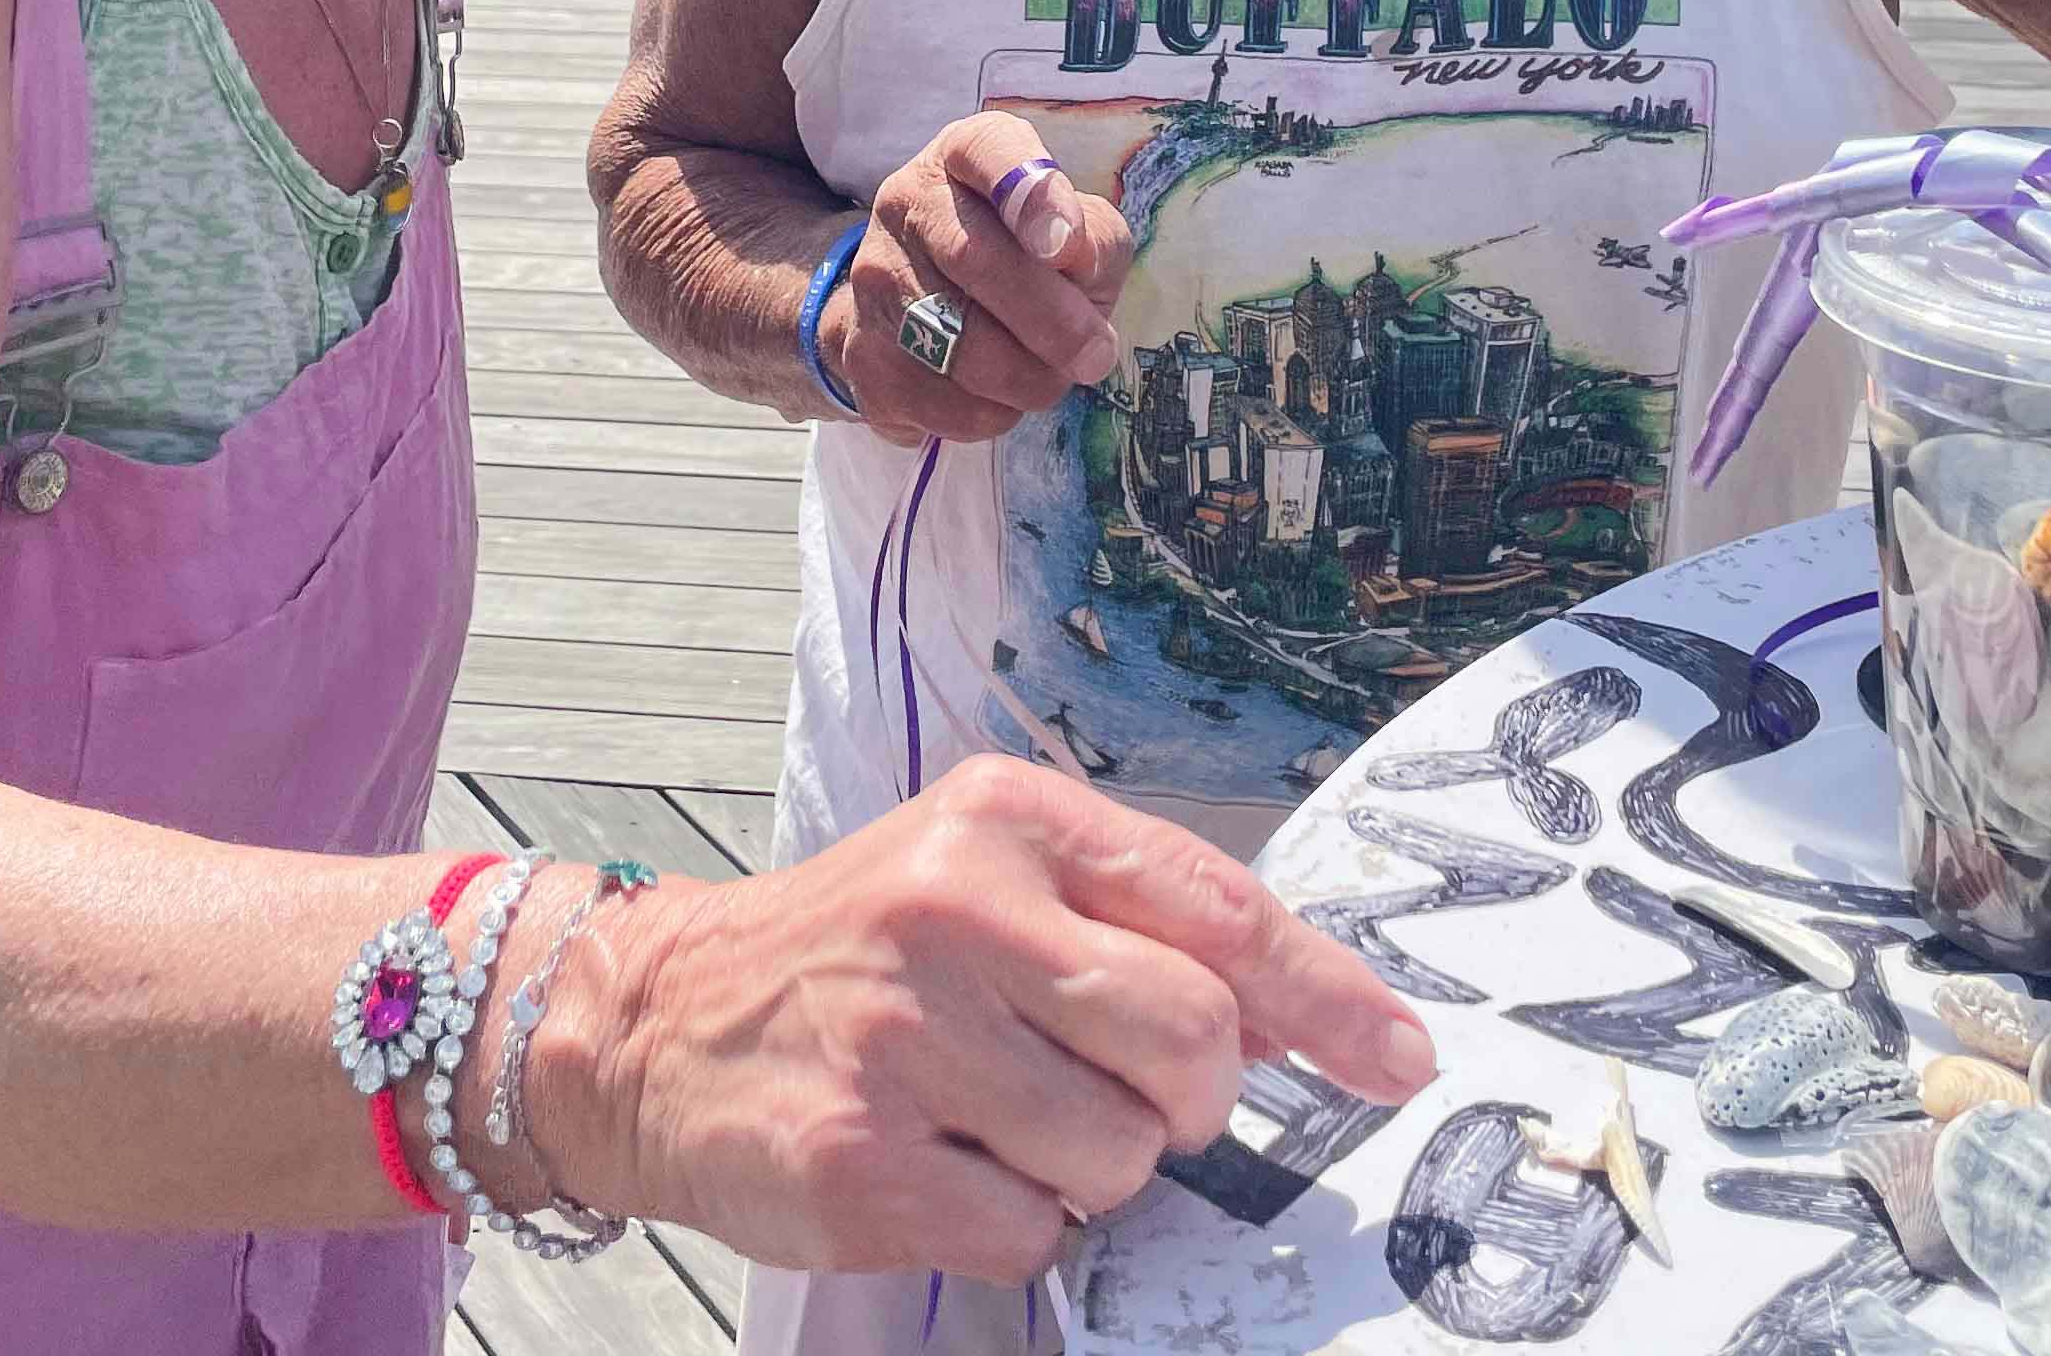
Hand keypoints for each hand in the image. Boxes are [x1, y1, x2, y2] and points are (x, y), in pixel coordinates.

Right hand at [572, 757, 1435, 1279]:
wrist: (654, 1023)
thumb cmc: (855, 952)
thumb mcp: (985, 874)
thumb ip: (1135, 923)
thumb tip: (1304, 1021)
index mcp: (1004, 818)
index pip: (1218, 907)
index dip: (1327, 997)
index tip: (1397, 1056)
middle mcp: (955, 911)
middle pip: (1194, 1038)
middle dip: (1188, 1093)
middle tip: (1117, 1087)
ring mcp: (904, 1038)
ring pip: (1122, 1152)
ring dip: (1091, 1164)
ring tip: (998, 1115)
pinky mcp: (863, 1161)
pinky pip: (1035, 1232)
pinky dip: (1017, 1221)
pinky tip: (947, 1164)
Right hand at [826, 113, 1131, 444]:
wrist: (920, 307)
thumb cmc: (1021, 257)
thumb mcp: (1073, 231)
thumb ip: (1092, 236)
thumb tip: (1071, 256)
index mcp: (964, 156)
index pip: (990, 151)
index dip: (1031, 196)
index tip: (1063, 244)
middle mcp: (906, 201)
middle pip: (975, 260)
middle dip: (1052, 321)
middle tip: (1095, 356)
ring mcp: (873, 278)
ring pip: (959, 345)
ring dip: (1028, 378)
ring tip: (1051, 376)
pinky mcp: (862, 354)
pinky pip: (942, 402)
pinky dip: (992, 412)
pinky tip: (1002, 395)